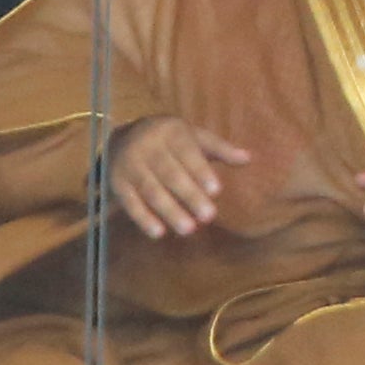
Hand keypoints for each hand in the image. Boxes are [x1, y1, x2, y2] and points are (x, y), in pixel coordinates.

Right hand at [108, 116, 250, 238]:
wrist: (120, 138)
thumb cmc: (169, 140)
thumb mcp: (194, 137)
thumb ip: (220, 149)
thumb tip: (248, 159)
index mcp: (170, 131)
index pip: (187, 152)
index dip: (201, 172)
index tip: (217, 191)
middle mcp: (147, 146)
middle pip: (170, 174)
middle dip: (189, 196)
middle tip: (209, 217)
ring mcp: (130, 165)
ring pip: (150, 190)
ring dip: (169, 211)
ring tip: (189, 229)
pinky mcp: (117, 183)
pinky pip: (130, 202)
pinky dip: (143, 218)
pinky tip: (159, 233)